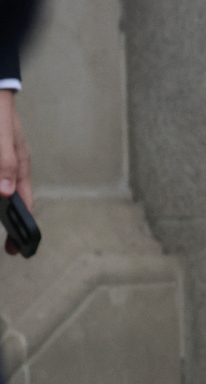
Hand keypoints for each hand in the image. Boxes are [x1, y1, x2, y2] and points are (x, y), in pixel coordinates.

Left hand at [0, 89, 30, 254]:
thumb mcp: (2, 135)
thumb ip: (4, 161)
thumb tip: (5, 191)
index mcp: (20, 166)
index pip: (25, 202)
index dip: (22, 226)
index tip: (17, 246)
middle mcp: (11, 169)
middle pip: (13, 201)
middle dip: (11, 224)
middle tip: (10, 248)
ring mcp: (1, 165)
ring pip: (3, 191)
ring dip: (2, 207)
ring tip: (2, 222)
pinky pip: (0, 182)